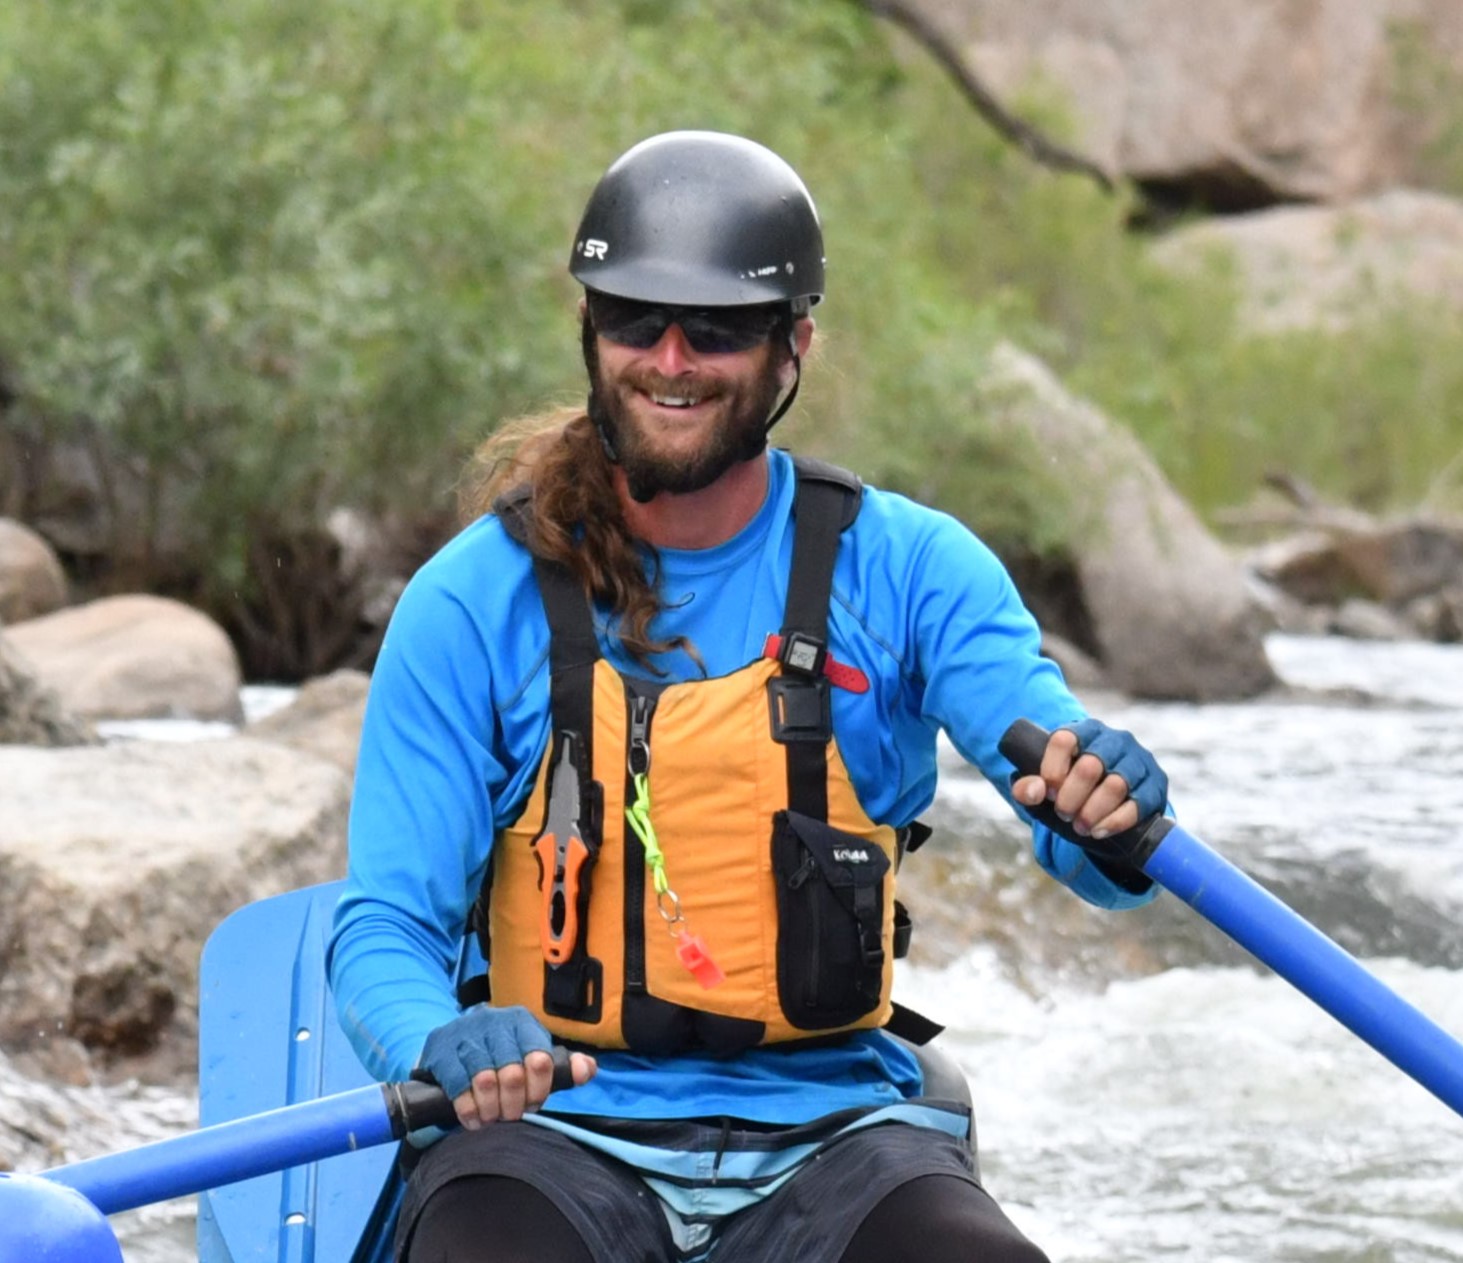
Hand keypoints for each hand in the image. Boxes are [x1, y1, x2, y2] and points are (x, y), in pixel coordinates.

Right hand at [416, 1004, 597, 1129]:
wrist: (450, 1044)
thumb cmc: (498, 1055)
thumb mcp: (530, 1056)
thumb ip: (563, 1066)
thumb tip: (589, 1070)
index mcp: (521, 1022)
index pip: (540, 1058)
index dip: (539, 1089)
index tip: (533, 1104)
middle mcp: (494, 1022)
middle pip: (513, 1073)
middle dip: (514, 1104)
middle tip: (511, 1115)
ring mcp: (464, 1033)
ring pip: (484, 1080)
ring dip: (491, 1109)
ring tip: (492, 1118)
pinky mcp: (440, 1049)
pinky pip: (457, 1086)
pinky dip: (468, 1110)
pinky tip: (473, 1120)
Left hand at [1011, 718, 1167, 840]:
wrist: (1111, 807)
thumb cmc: (1071, 790)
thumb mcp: (1046, 788)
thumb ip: (1028, 788)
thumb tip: (1032, 792)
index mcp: (1084, 731)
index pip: (1063, 740)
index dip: (1051, 769)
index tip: (1047, 792)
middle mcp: (1114, 740)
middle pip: (1090, 766)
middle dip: (1071, 797)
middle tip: (1063, 814)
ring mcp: (1138, 760)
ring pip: (1116, 785)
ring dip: (1093, 812)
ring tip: (1080, 827)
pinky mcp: (1155, 784)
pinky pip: (1138, 804)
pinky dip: (1115, 822)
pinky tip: (1099, 831)